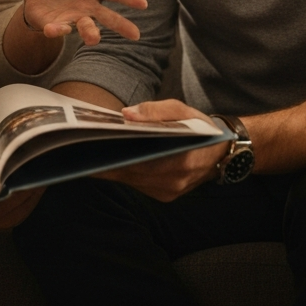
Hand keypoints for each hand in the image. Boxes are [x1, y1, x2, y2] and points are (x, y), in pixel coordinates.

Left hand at [24, 0, 147, 45]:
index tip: (143, 4)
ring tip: (93, 39)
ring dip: (90, 33)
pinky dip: (56, 30)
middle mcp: (88, 5)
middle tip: (136, 35)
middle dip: (121, 25)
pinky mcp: (56, 25)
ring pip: (86, 27)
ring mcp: (73, 17)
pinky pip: (58, 29)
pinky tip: (51, 30)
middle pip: (107, 16)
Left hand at [98, 99, 229, 201]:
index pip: (136, 163)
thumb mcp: (182, 110)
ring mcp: (168, 193)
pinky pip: (139, 184)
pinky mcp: (165, 196)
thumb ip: (155, 110)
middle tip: (83, 149)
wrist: (222, 150)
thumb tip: (126, 115)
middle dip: (107, 161)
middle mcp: (173, 182)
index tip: (90, 149)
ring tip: (93, 151)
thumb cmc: (200, 127)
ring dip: (114, 167)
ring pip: (132, 181)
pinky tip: (113, 159)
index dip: (111, 158)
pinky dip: (126, 172)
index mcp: (179, 161)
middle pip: (129, 174)